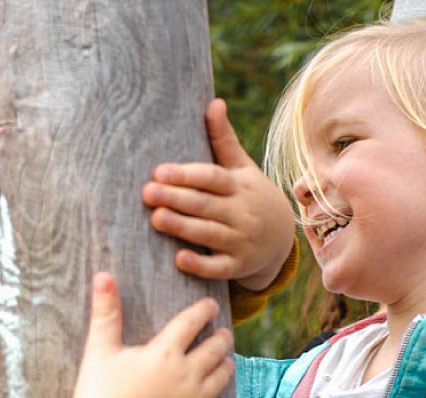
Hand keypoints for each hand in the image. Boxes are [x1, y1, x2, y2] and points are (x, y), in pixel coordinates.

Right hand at [31, 273, 235, 397]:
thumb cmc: (97, 395)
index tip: (211, 305)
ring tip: (227, 363)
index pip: (191, 323)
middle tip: (225, 335)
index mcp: (165, 353)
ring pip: (220, 382)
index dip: (203, 311)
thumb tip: (103, 274)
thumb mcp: (100, 349)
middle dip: (222, 339)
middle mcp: (186, 376)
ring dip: (226, 369)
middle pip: (214, 351)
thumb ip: (106, 312)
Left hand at [143, 98, 295, 290]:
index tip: (159, 171)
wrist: (279, 239)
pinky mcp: (237, 266)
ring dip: (183, 227)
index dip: (187, 175)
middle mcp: (241, 213)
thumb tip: (214, 102)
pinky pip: (219, 268)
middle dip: (176, 199)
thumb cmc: (249, 196)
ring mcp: (241, 241)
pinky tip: (178, 259)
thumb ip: (223, 139)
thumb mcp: (242, 168)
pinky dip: (200, 265)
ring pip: (209, 234)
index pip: (212, 178)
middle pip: (206, 205)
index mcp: (239, 186)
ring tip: (156, 219)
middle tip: (146, 193)